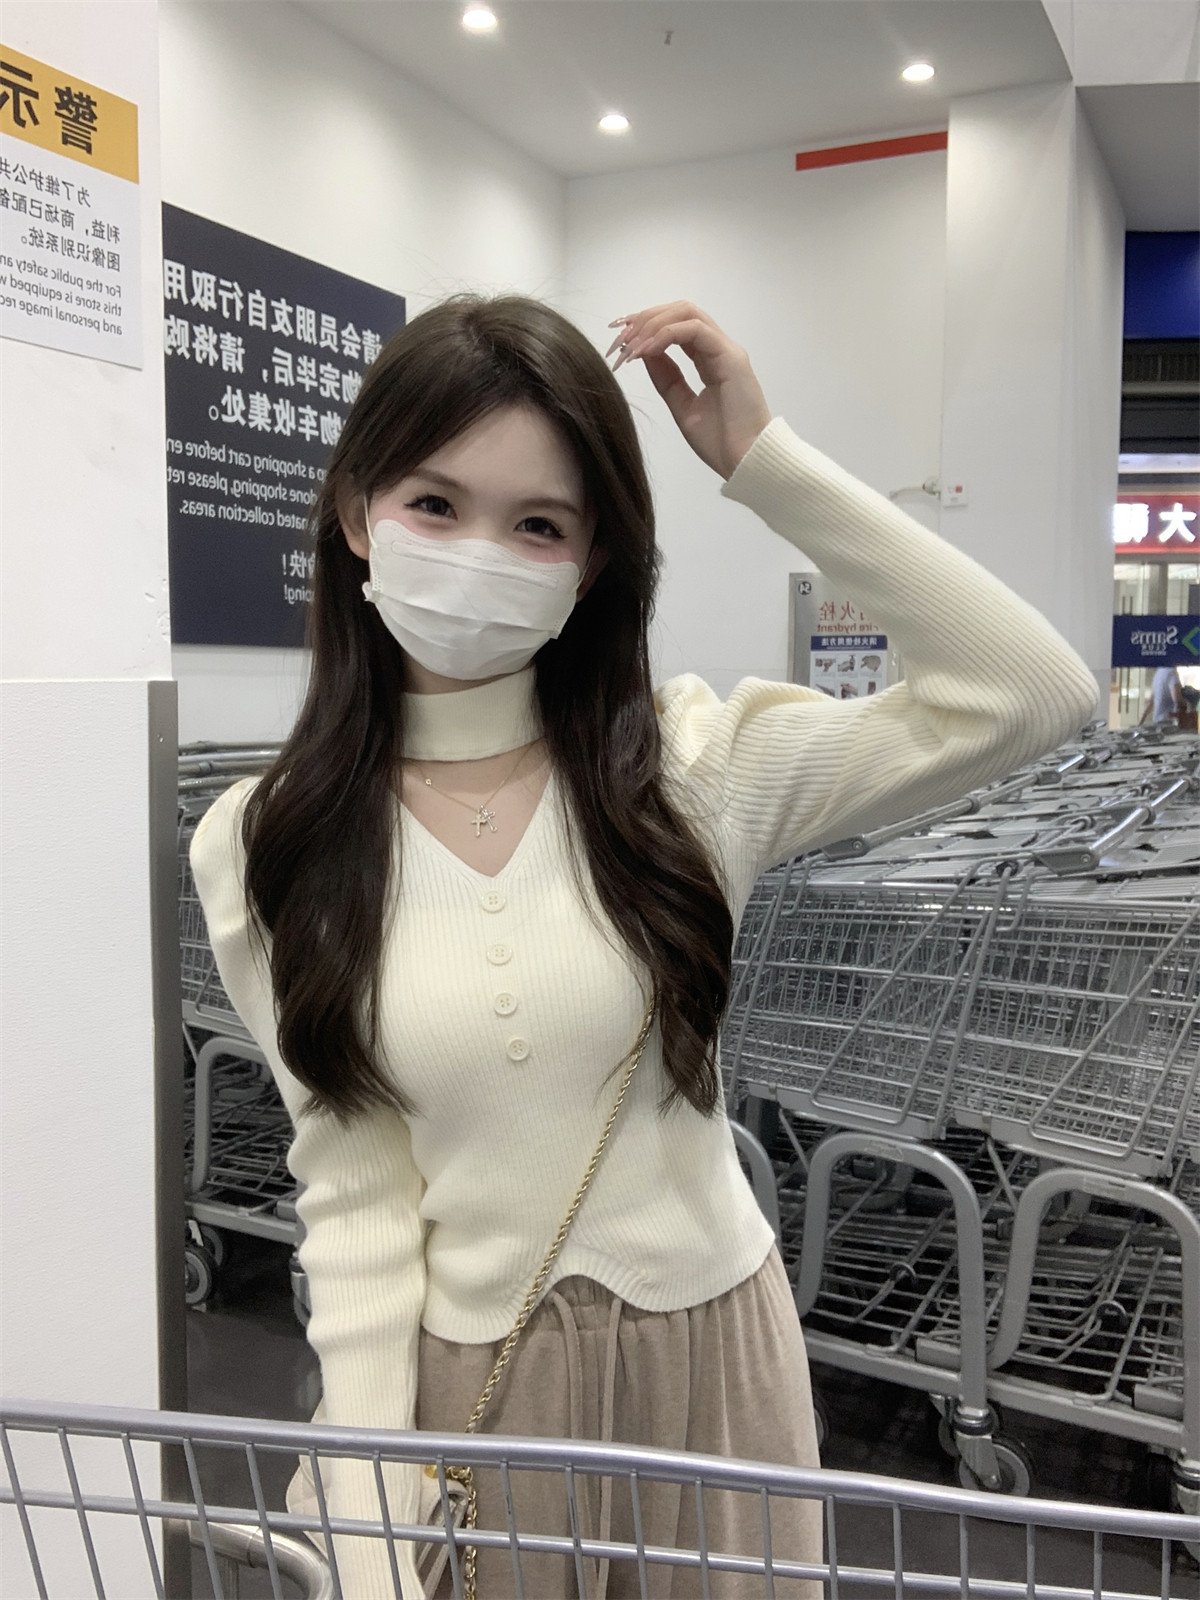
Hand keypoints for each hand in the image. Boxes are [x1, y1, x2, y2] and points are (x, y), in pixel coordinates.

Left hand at [606, 301, 770, 479]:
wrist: (746, 462)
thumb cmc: (720, 442)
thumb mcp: (683, 406)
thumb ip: (667, 379)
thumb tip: (644, 353)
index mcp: (710, 359)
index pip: (676, 326)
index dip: (646, 326)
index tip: (620, 341)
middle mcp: (719, 348)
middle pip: (679, 311)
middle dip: (645, 319)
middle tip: (620, 339)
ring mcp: (727, 350)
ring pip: (687, 313)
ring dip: (653, 324)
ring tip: (630, 346)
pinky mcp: (731, 357)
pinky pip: (695, 330)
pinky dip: (666, 335)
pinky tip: (647, 351)